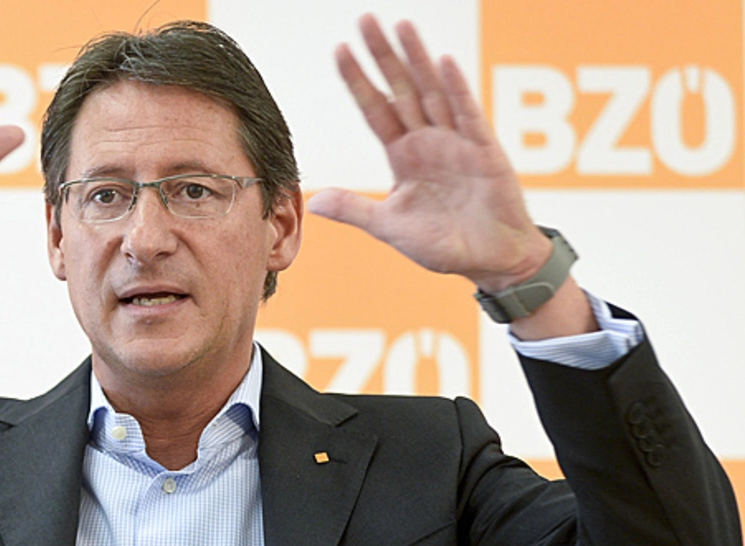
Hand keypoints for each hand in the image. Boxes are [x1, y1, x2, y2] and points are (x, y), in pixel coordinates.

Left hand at [306, 15, 547, 293]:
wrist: (492, 261)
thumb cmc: (445, 244)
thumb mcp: (391, 228)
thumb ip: (355, 210)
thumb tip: (313, 202)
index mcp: (404, 155)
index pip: (375, 109)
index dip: (358, 81)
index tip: (340, 50)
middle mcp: (428, 140)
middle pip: (401, 89)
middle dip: (383, 55)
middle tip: (365, 19)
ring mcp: (457, 141)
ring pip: (432, 92)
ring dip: (418, 59)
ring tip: (402, 25)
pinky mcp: (484, 151)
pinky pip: (468, 115)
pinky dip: (456, 90)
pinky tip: (443, 63)